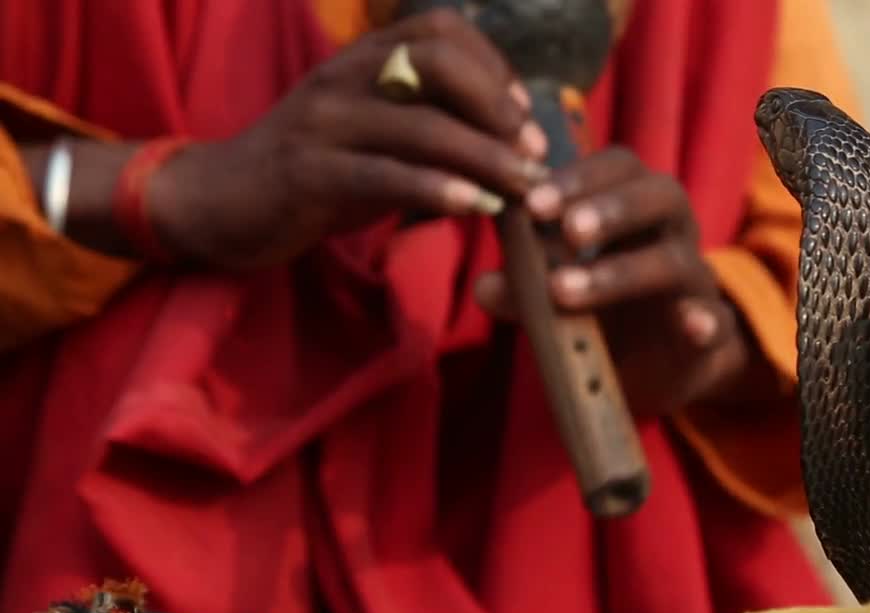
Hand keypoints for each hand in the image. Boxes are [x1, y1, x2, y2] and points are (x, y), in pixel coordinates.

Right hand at [150, 8, 548, 269]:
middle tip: (533, 150)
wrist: (217, 202)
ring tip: (525, 187)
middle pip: (436, 60)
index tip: (524, 113)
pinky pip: (385, 175)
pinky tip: (474, 208)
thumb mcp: (373, 137)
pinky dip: (438, 190)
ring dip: (484, 155)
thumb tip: (506, 145)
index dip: (493, 64)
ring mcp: (322, 121)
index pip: (440, 30)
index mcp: (361, 59)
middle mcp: (342, 75)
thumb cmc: (313, 173)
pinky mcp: (307, 173)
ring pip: (419, 124)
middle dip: (496, 104)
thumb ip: (426, 128)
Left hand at [473, 148, 765, 418]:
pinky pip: (717, 321)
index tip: (532, 202)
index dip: (579, 177)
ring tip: (566, 291)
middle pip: (661, 195)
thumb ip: (523, 286)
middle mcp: (671, 234)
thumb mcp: (554, 298)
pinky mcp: (712, 333)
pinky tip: (690, 324)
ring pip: (676, 260)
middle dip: (612, 207)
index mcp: (634, 209)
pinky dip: (704, 320)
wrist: (655, 371)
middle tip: (566, 230)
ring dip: (622, 271)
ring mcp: (695, 283)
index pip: (618, 168)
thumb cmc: (602, 314)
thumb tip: (485, 287)